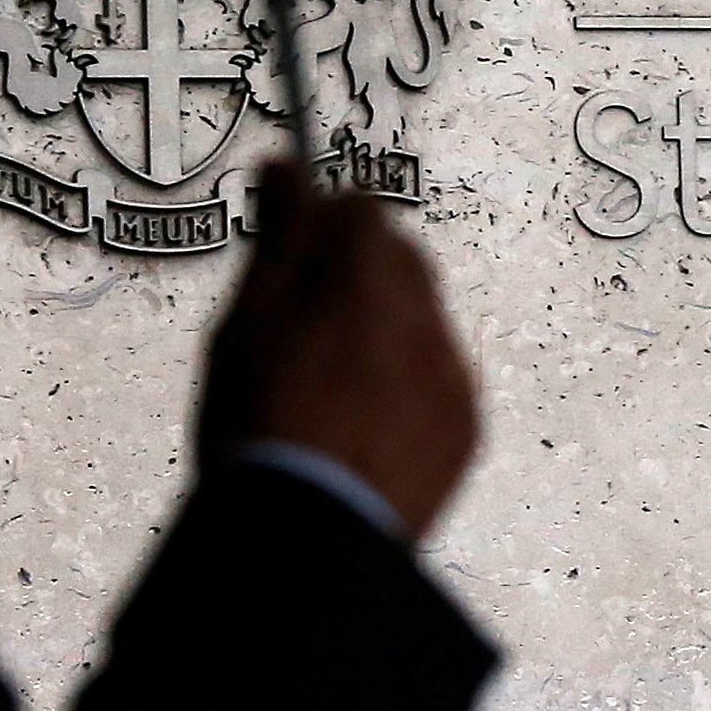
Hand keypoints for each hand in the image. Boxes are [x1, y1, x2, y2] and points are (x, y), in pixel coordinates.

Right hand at [198, 164, 478, 540]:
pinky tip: (362, 420)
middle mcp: (424, 319)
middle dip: (358, 270)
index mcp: (367, 280)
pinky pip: (440, 377)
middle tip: (304, 318)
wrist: (303, 543)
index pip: (359, 209)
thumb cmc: (259, 431)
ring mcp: (451, 376)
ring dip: (385, 327)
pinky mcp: (465, 428)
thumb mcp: (244, 322)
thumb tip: (284, 168)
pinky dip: (408, 383)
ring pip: (422, 318)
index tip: (293, 245)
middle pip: (400, 258)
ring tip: (329, 383)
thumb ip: (280, 237)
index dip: (320, 223)